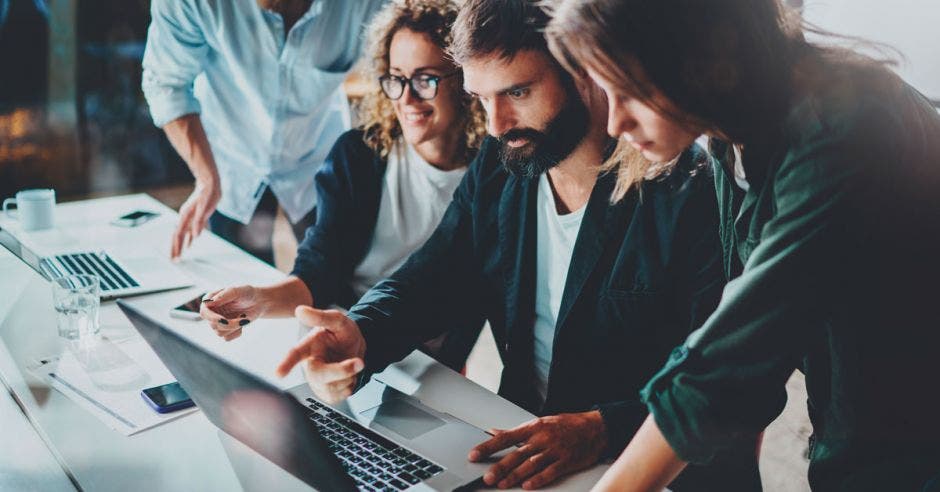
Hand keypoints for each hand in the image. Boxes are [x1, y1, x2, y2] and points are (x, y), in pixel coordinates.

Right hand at [170, 179, 219, 258]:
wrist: (209, 183)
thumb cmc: (208, 193)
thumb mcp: (206, 207)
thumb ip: (200, 222)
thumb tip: (195, 236)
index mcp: (186, 216)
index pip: (179, 235)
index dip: (177, 247)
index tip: (175, 256)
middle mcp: (185, 218)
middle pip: (177, 236)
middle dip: (175, 249)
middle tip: (174, 260)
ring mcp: (189, 217)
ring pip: (182, 234)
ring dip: (180, 245)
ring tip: (179, 255)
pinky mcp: (194, 217)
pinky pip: (189, 230)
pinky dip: (187, 239)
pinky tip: (189, 244)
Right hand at [200, 286, 266, 340]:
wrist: (258, 302)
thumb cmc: (246, 293)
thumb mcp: (238, 291)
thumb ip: (224, 295)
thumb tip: (209, 302)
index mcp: (210, 300)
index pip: (204, 311)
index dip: (212, 317)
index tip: (223, 320)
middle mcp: (211, 312)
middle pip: (214, 325)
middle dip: (230, 324)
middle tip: (243, 317)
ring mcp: (217, 322)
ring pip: (219, 333)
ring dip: (235, 327)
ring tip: (243, 317)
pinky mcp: (224, 330)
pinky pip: (227, 338)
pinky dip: (237, 332)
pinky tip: (242, 323)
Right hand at [275, 306, 366, 402]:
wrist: (357, 347)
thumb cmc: (343, 333)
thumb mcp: (338, 320)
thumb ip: (321, 316)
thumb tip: (300, 311)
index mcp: (309, 346)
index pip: (295, 354)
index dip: (286, 364)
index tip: (278, 373)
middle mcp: (310, 365)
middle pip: (318, 375)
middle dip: (341, 370)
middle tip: (359, 362)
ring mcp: (317, 381)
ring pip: (331, 387)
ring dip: (348, 376)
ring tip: (350, 364)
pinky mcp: (327, 393)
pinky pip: (339, 395)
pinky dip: (350, 385)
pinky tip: (347, 376)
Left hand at [469, 411, 607, 489]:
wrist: (596, 428)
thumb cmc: (566, 425)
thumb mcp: (540, 423)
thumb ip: (516, 431)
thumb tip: (493, 432)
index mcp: (533, 427)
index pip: (505, 438)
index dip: (488, 446)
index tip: (474, 454)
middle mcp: (542, 438)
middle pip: (517, 454)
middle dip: (500, 466)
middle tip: (487, 477)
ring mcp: (555, 450)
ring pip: (531, 464)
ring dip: (515, 476)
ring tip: (502, 484)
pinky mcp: (567, 461)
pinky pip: (550, 472)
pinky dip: (538, 479)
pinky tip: (528, 486)